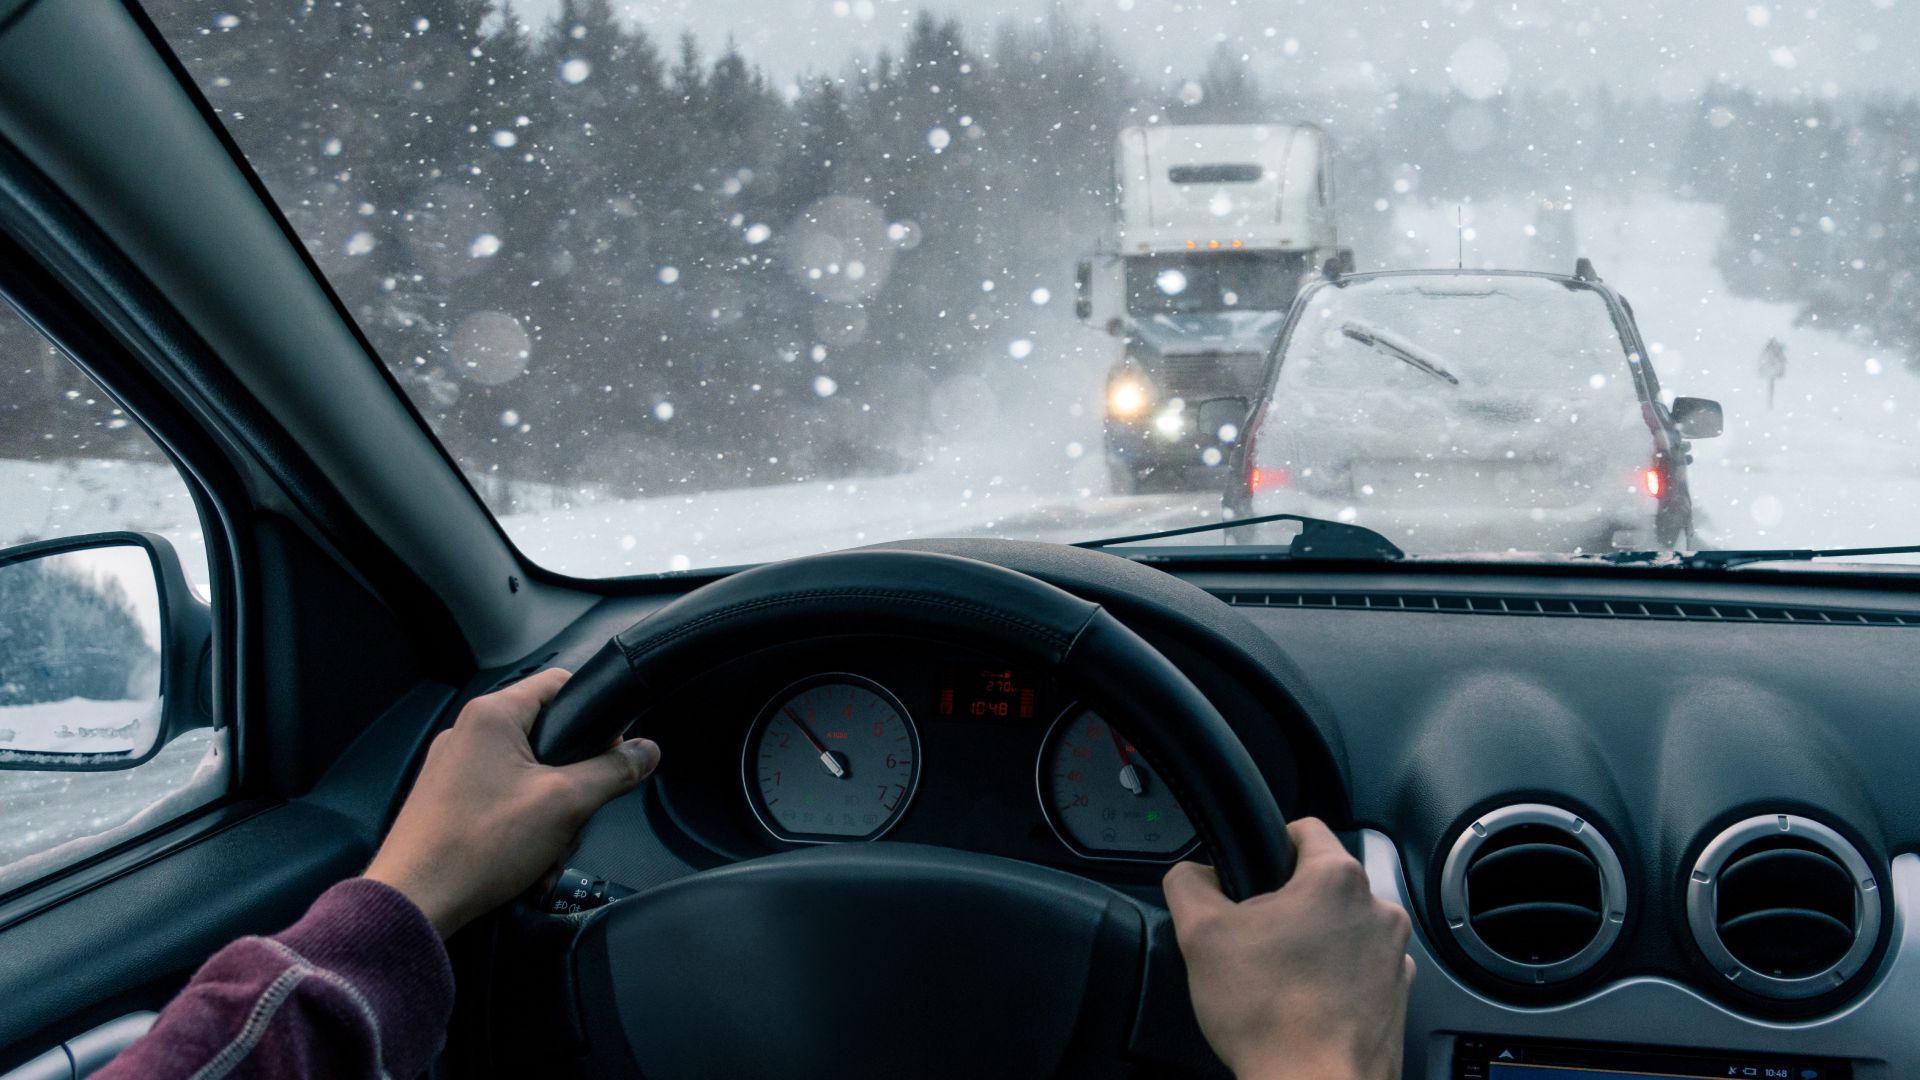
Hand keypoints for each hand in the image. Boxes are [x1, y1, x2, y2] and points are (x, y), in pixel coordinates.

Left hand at [364, 668, 659, 936]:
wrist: (415, 903)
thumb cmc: (477, 848)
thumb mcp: (566, 804)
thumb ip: (614, 770)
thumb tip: (645, 751)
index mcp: (492, 716)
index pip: (560, 684)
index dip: (596, 714)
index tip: (613, 750)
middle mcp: (468, 734)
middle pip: (549, 740)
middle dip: (573, 788)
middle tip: (576, 818)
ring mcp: (455, 769)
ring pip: (529, 779)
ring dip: (551, 820)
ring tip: (546, 856)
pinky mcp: (448, 802)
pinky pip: (504, 804)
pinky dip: (524, 832)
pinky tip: (528, 867)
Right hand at [1164, 818, 1413, 1079]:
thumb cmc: (1269, 1016)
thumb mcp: (1200, 934)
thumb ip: (1188, 883)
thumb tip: (1191, 873)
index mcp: (1337, 879)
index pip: (1304, 829)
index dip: (1268, 844)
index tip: (1251, 872)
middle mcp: (1378, 910)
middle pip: (1323, 884)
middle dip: (1288, 904)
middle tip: (1254, 938)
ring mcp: (1395, 956)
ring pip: (1343, 928)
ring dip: (1314, 942)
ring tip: (1279, 978)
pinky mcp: (1398, 996)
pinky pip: (1361, 969)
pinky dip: (1335, 979)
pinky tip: (1304, 1004)